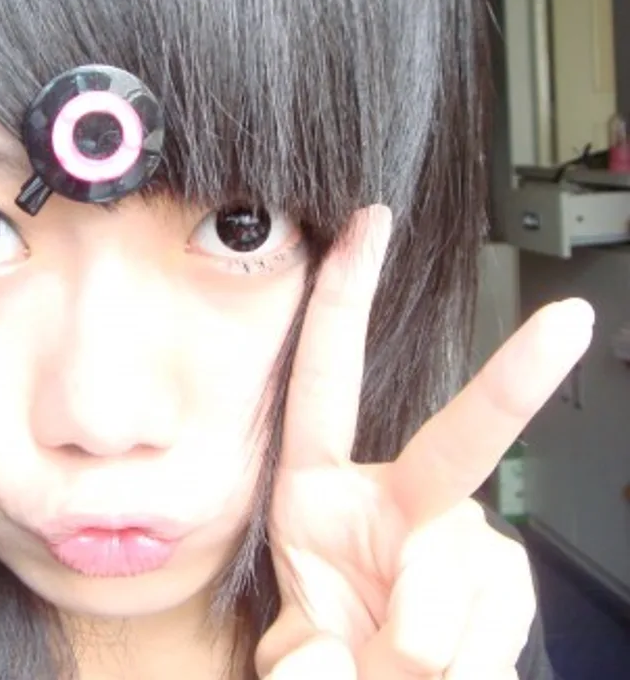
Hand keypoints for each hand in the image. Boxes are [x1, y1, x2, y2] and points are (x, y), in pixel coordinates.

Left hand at [254, 205, 593, 678]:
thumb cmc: (336, 652)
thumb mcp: (298, 653)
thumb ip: (307, 658)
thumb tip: (345, 666)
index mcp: (321, 495)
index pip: (327, 385)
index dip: (342, 305)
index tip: (366, 228)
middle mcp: (403, 502)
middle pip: (461, 443)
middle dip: (513, 381)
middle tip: (566, 324)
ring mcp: (464, 541)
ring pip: (463, 573)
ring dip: (425, 641)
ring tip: (397, 668)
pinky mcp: (508, 585)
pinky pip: (498, 620)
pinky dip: (469, 662)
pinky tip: (449, 671)